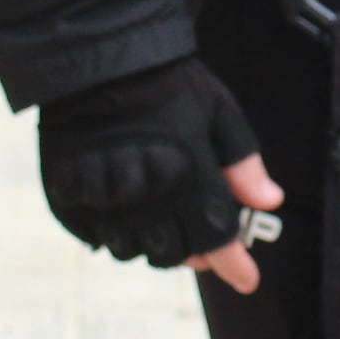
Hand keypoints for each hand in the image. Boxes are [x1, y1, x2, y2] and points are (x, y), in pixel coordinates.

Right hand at [37, 57, 286, 289]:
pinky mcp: (69, 195)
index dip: (234, 263)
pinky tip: (126, 214)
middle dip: (195, 255)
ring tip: (164, 225)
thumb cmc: (166, 82)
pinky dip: (114, 234)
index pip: (215, 236)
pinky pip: (95, 235)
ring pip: (132, 250)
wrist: (97, 58)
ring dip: (153, 247)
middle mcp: (143, 195)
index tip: (248, 279)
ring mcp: (102, 198)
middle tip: (206, 247)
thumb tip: (270, 203)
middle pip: (173, 253)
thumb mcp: (219, 113)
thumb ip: (243, 164)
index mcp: (186, 175)